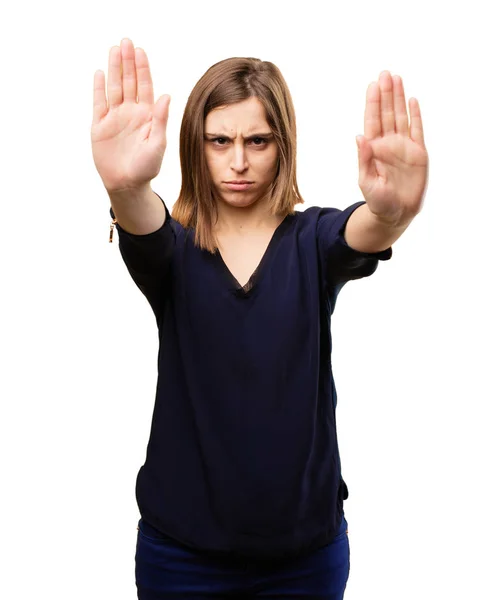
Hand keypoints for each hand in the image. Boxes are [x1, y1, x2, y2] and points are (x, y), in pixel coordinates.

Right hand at [91, 38, 169, 192]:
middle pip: (129, 82)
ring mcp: (115, 118)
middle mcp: (131, 113)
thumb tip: (166, 96)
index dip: (143, 69)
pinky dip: (99, 88)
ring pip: (114, 88)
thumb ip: (160, 120)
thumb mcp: (157, 144)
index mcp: (147, 116)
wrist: (126, 184)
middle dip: (128, 62)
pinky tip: (100, 73)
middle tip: (126, 42)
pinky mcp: (100, 126)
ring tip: (114, 49)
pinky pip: (99, 103)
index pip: (145, 87)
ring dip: (114, 69)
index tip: (141, 51)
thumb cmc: (146, 168)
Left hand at [356, 71, 428, 226]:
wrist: (395, 214)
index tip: (373, 85)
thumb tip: (359, 136)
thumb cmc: (377, 200)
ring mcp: (404, 146)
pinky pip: (417, 130)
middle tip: (386, 73)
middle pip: (387, 113)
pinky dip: (416, 115)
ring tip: (397, 78)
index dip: (373, 102)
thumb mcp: (366, 181)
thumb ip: (364, 159)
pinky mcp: (418, 153)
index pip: (372, 120)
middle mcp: (388, 144)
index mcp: (374, 149)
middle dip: (386, 93)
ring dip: (399, 98)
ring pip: (401, 116)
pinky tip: (412, 100)